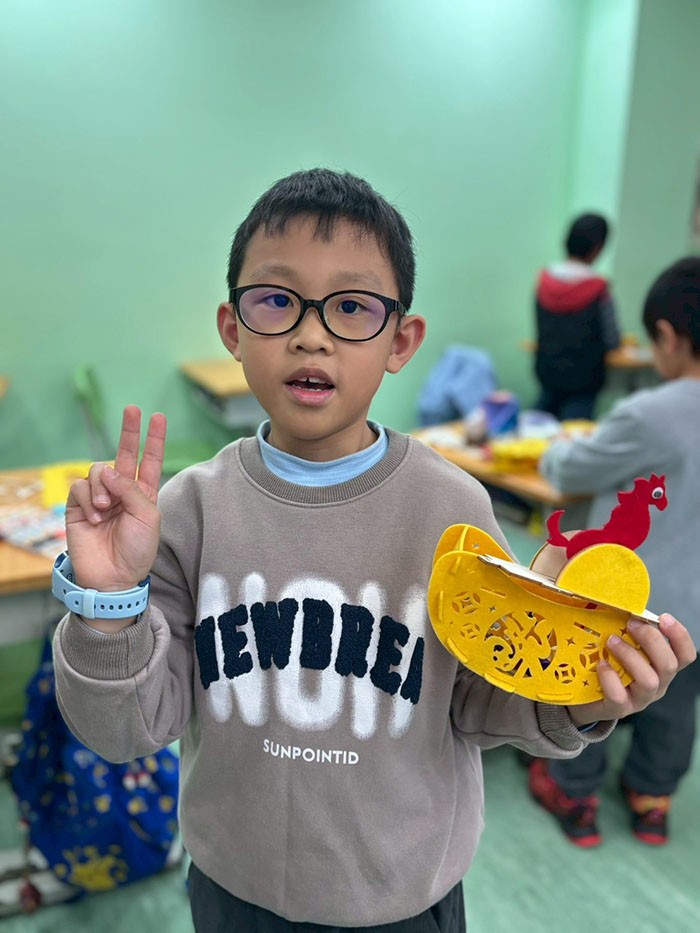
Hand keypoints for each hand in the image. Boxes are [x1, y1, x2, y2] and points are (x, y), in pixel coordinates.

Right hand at [65, 405, 166, 593]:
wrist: (113, 576)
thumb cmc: (136, 550)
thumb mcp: (147, 517)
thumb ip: (132, 489)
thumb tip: (108, 469)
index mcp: (144, 494)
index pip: (150, 460)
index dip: (154, 439)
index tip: (158, 417)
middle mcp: (122, 491)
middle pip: (124, 454)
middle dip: (129, 431)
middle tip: (132, 409)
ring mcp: (100, 497)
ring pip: (98, 469)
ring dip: (103, 486)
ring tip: (106, 509)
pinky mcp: (78, 506)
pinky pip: (80, 486)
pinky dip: (89, 497)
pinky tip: (96, 515)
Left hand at [569, 614, 696, 727]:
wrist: (584, 697)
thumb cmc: (606, 664)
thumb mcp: (621, 645)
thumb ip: (625, 627)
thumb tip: (617, 598)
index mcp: (661, 666)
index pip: (685, 654)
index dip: (679, 636)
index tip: (663, 617)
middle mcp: (657, 683)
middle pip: (669, 664)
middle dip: (651, 640)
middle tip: (630, 624)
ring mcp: (639, 698)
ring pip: (649, 680)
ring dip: (630, 655)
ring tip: (611, 641)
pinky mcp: (619, 709)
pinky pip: (620, 695)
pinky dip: (610, 677)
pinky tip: (600, 664)